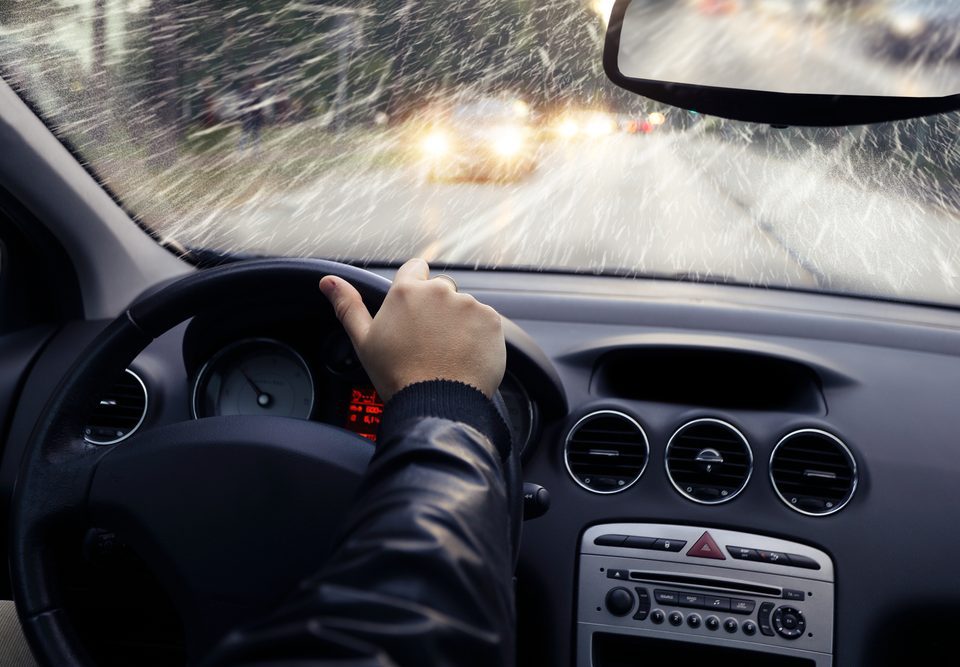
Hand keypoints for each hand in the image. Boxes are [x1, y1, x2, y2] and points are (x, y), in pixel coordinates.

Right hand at [319, 259, 505, 400]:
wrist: (436, 404)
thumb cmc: (397, 376)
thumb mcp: (364, 341)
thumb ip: (347, 305)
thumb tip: (328, 281)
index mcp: (406, 291)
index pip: (415, 269)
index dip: (414, 289)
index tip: (414, 312)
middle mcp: (439, 291)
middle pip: (441, 289)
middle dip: (437, 309)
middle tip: (429, 341)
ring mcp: (468, 305)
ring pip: (464, 307)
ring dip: (459, 323)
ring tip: (448, 353)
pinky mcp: (492, 321)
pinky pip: (486, 322)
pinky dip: (479, 336)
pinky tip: (465, 356)